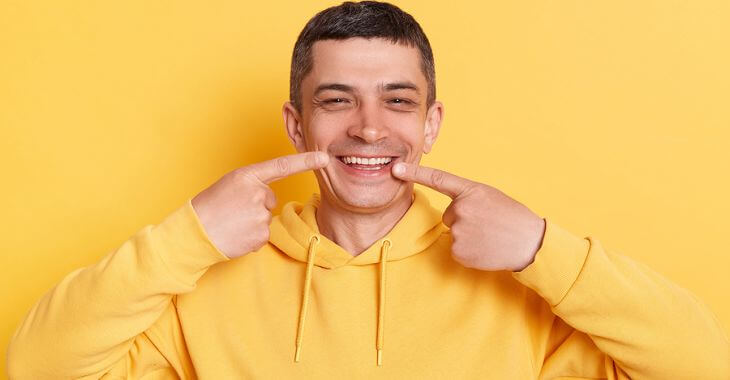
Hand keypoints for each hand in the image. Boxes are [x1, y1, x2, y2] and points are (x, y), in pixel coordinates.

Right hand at [191, 151, 328, 258]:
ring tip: (231, 223)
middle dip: (256, 206)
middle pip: (270, 199)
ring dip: (252, 223)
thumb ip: (252, 186)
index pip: (283, 166)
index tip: (324, 158)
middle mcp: (257, 192)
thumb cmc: (208, 208)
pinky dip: (251, 238)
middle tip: (232, 211)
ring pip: (266, 218)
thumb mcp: (229, 186)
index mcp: (247, 176)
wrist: (193, 233)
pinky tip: (235, 235)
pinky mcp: (260, 234)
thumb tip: (268, 199)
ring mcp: (260, 214)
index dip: (306, 161)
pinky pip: (263, 235)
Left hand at [392, 163, 545, 271]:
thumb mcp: (490, 197)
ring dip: (467, 235)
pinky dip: (469, 250)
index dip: (415, 173)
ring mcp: (459, 230)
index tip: (396, 169)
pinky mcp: (459, 251)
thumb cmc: (511, 217)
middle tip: (487, 223)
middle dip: (463, 219)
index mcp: (471, 191)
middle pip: (448, 214)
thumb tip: (451, 211)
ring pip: (453, 232)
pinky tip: (485, 247)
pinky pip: (456, 249)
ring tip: (489, 235)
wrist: (529, 242)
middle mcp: (462, 208)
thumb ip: (467, 198)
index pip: (438, 179)